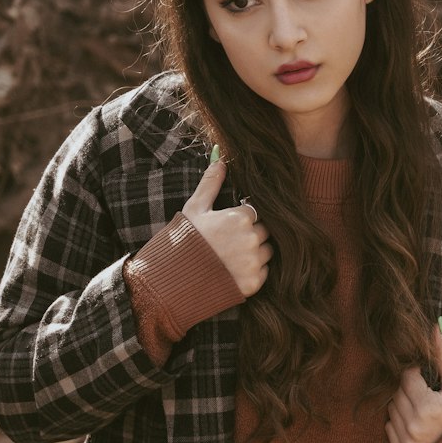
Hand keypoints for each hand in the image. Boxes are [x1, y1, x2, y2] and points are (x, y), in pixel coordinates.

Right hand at [182, 156, 272, 297]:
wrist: (174, 280)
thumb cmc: (184, 240)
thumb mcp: (195, 208)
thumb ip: (211, 183)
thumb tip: (220, 158)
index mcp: (239, 218)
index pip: (254, 212)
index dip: (243, 218)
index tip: (230, 226)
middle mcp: (251, 239)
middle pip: (264, 231)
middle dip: (252, 234)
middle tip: (231, 242)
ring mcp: (253, 262)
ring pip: (267, 251)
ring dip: (256, 252)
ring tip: (233, 257)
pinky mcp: (253, 283)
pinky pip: (264, 272)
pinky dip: (253, 272)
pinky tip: (235, 271)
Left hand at [385, 323, 441, 442]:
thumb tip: (434, 327)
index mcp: (430, 408)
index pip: (406, 377)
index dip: (416, 375)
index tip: (426, 380)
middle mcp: (416, 427)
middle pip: (396, 393)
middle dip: (409, 390)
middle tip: (425, 396)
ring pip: (391, 410)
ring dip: (402, 406)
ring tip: (422, 411)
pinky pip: (388, 429)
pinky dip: (398, 424)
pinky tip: (417, 426)